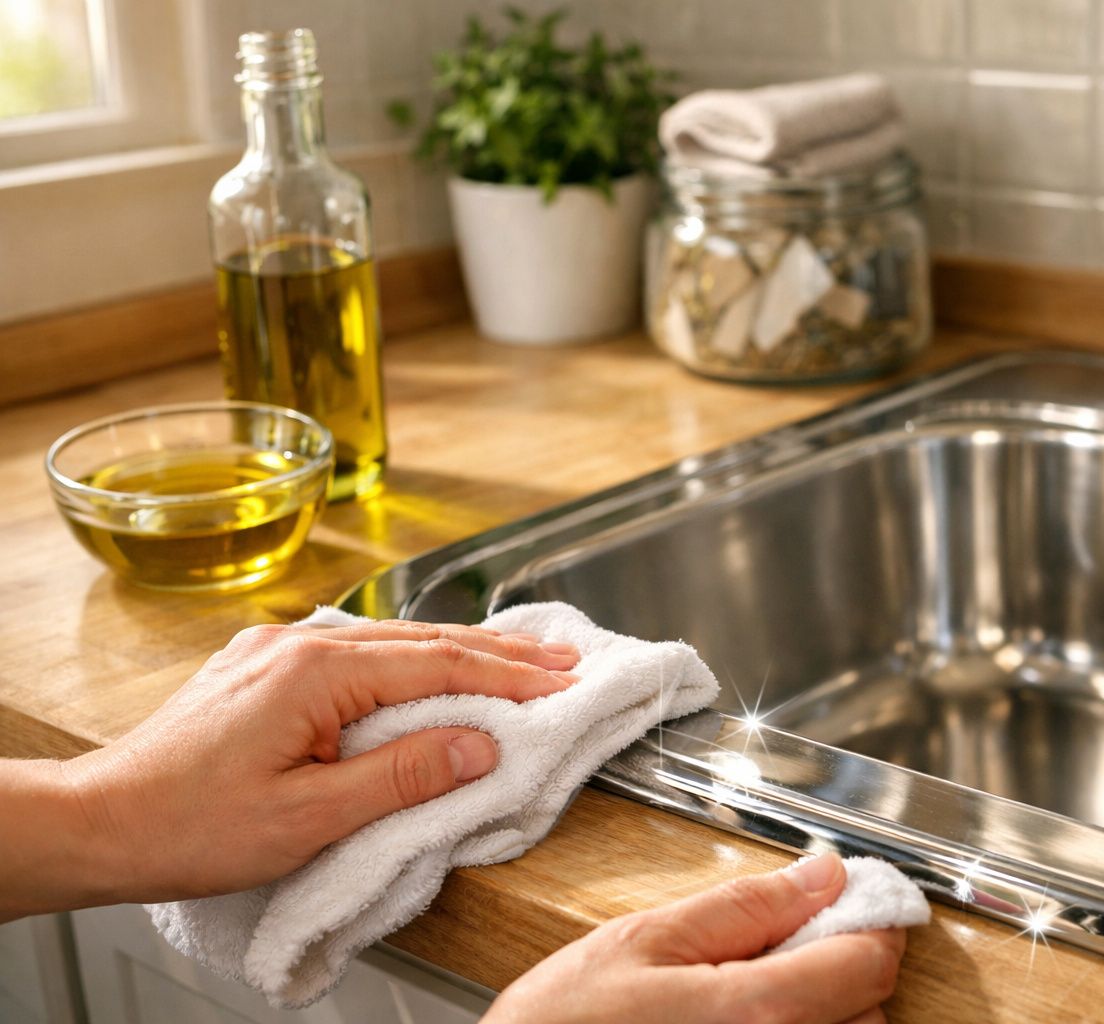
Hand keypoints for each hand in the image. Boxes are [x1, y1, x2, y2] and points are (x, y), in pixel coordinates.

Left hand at [2, 619, 578, 918]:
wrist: (97, 822)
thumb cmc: (190, 828)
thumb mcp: (307, 817)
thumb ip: (400, 775)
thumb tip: (480, 744)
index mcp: (316, 672)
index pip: (438, 664)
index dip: (509, 676)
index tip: (565, 682)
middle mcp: (300, 645)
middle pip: (423, 640)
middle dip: (499, 652)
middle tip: (565, 660)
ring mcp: (278, 651)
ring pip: (391, 642)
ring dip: (459, 652)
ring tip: (519, 662)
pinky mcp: (264, 668)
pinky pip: (358, 652)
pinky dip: (412, 660)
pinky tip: (433, 667)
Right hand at [482, 853, 906, 1023]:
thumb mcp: (644, 942)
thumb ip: (743, 907)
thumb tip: (822, 875)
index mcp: (759, 1014)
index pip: (871, 962)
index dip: (871, 920)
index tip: (855, 901)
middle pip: (868, 1010)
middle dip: (838, 968)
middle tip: (777, 946)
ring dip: (819, 1011)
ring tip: (743, 992)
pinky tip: (737, 1023)